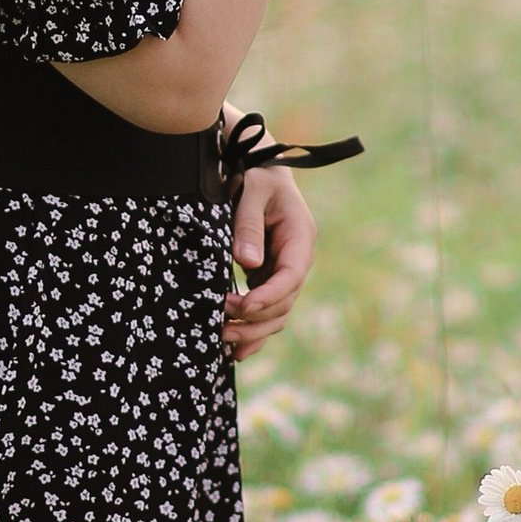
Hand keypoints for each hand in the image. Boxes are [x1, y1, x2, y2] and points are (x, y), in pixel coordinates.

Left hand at [224, 165, 314, 357]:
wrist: (259, 170)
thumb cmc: (256, 174)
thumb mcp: (252, 189)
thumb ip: (248, 223)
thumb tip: (246, 261)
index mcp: (300, 237)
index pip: (291, 276)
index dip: (269, 296)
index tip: (241, 306)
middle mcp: (296, 259)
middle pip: (284, 303)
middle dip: (254, 319)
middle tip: (220, 325)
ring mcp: (283, 271)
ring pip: (277, 314)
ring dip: (253, 331)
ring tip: (222, 339)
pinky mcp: (268, 278)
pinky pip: (266, 311)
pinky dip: (254, 332)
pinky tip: (236, 351)